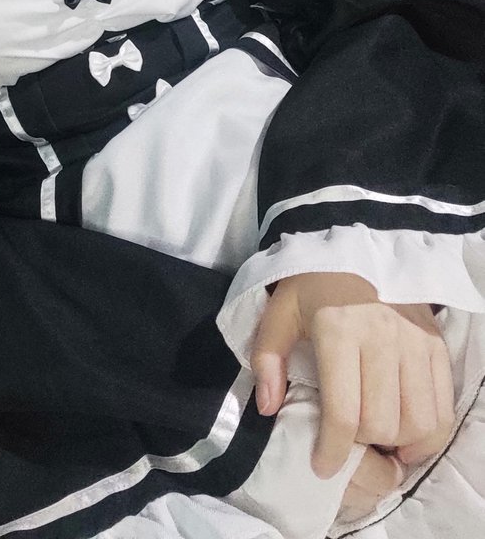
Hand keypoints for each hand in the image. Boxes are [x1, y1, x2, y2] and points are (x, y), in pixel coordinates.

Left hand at [250, 272, 454, 477]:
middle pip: (382, 423)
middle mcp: (382, 337)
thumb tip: (268, 407)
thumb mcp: (279, 313)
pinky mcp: (436, 344)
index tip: (322, 465)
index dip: (333, 451)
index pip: (344, 413)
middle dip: (362, 443)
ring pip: (418, 421)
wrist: (351, 246)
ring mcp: (414, 341)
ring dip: (397, 442)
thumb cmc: (311, 285)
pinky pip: (443, 405)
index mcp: (339, 330)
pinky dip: (429, 433)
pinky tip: (408, 436)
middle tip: (347, 438)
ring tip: (378, 439)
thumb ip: (268, 359)